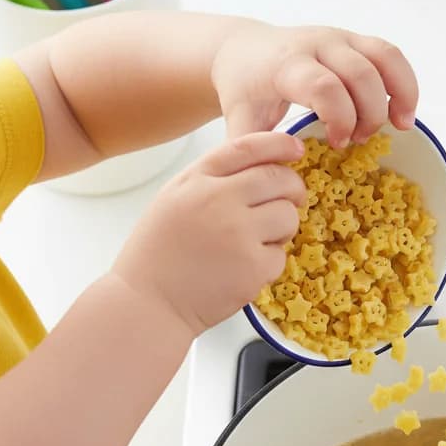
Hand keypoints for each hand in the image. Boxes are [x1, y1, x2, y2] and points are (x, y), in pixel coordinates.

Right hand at [112, 131, 303, 335]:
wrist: (149, 302)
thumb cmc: (159, 253)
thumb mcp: (174, 199)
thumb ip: (212, 179)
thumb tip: (261, 167)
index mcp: (197, 179)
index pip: (248, 147)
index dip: (278, 144)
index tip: (295, 148)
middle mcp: (219, 199)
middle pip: (280, 179)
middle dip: (293, 189)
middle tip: (291, 201)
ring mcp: (239, 233)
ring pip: (288, 216)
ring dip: (282, 228)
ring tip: (257, 241)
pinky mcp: (254, 266)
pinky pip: (281, 254)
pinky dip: (269, 262)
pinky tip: (243, 269)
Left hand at [210, 22, 418, 144]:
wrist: (243, 50)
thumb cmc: (245, 91)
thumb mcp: (241, 123)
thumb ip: (256, 153)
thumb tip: (279, 181)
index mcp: (288, 64)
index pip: (325, 86)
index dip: (340, 119)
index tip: (338, 144)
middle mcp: (318, 44)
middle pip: (362, 75)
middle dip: (369, 114)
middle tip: (358, 141)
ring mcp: (340, 38)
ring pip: (385, 58)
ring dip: (400, 95)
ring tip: (400, 126)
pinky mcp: (355, 40)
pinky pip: (391, 56)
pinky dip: (405, 84)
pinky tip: (403, 112)